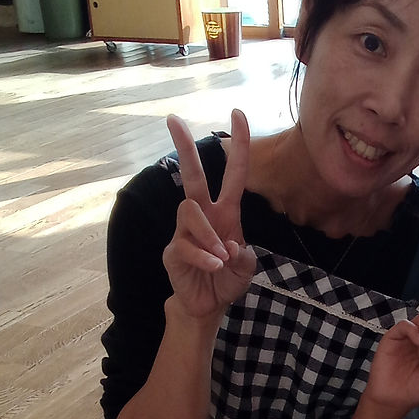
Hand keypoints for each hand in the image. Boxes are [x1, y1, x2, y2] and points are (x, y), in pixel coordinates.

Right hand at [162, 110, 256, 317]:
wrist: (208, 304)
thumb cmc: (227, 278)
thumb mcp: (246, 268)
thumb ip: (244, 257)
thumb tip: (232, 246)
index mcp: (226, 212)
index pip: (233, 174)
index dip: (239, 145)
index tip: (238, 113)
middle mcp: (204, 216)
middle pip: (192, 176)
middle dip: (184, 147)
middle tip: (172, 119)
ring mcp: (185, 232)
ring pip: (190, 212)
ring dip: (210, 236)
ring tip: (222, 259)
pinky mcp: (173, 251)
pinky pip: (186, 246)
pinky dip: (204, 258)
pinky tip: (214, 267)